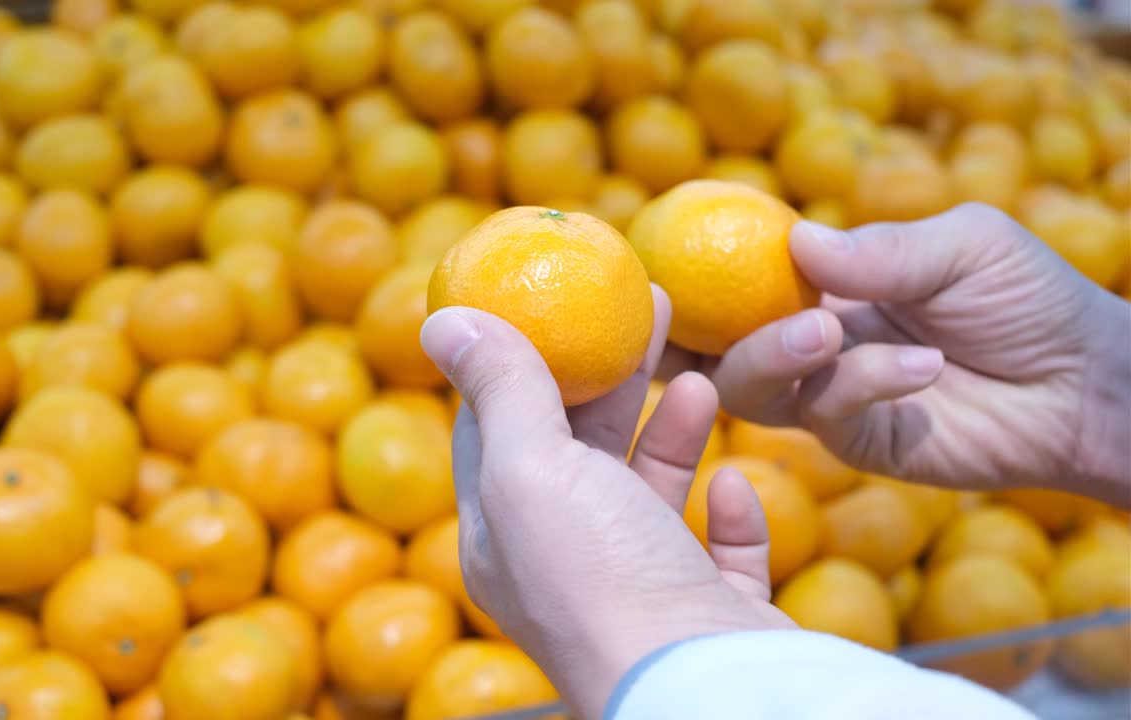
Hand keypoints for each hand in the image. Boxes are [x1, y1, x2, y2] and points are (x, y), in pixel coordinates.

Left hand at [420, 288, 793, 719]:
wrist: (706, 689)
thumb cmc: (604, 576)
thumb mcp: (531, 467)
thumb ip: (500, 390)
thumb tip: (442, 319)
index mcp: (506, 538)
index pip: (498, 432)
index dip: (524, 358)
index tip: (559, 299)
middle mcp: (566, 568)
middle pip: (582, 451)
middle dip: (611, 375)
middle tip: (646, 305)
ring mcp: (642, 595)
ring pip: (651, 496)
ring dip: (673, 430)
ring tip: (701, 372)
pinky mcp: (709, 614)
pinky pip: (718, 554)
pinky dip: (727, 512)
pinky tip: (736, 477)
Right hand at [660, 203, 1130, 504]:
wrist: (1086, 384)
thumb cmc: (1029, 300)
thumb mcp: (963, 247)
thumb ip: (882, 251)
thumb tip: (794, 242)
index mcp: (824, 285)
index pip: (738, 280)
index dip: (692, 277)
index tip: (658, 266)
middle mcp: (812, 341)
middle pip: (716, 345)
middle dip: (689, 337)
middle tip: (687, 320)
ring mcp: (830, 395)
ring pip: (750, 388)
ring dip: (774, 353)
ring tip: (831, 330)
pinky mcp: (859, 441)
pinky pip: (825, 414)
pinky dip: (862, 383)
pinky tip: (922, 366)